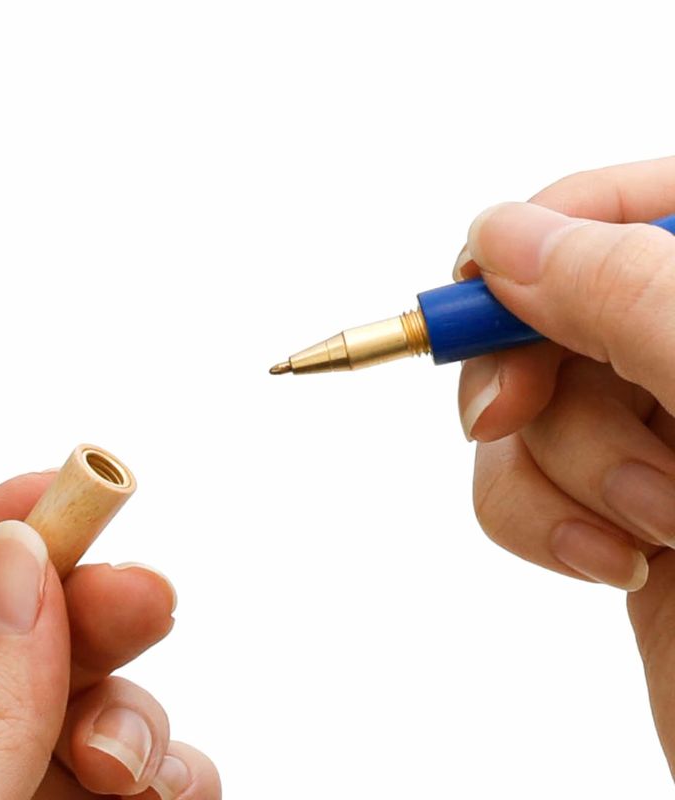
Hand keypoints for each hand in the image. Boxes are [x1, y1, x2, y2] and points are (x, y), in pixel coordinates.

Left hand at [0, 472, 220, 798]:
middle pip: (18, 653)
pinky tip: (172, 788)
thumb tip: (18, 562)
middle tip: (147, 596)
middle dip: (89, 620)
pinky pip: (135, 781)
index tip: (55, 486)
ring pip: (88, 713)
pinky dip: (169, 774)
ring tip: (132, 763)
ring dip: (134, 717)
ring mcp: (13, 799)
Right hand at [455, 156, 674, 774]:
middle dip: (534, 378)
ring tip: (647, 530)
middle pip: (554, 311)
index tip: (484, 295)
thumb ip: (627, 293)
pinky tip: (608, 563)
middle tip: (510, 414)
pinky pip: (520, 481)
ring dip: (554, 470)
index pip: (627, 206)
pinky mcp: (616, 506)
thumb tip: (502, 237)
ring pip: (527, 404)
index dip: (544, 237)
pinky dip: (536, 521)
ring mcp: (657, 435)